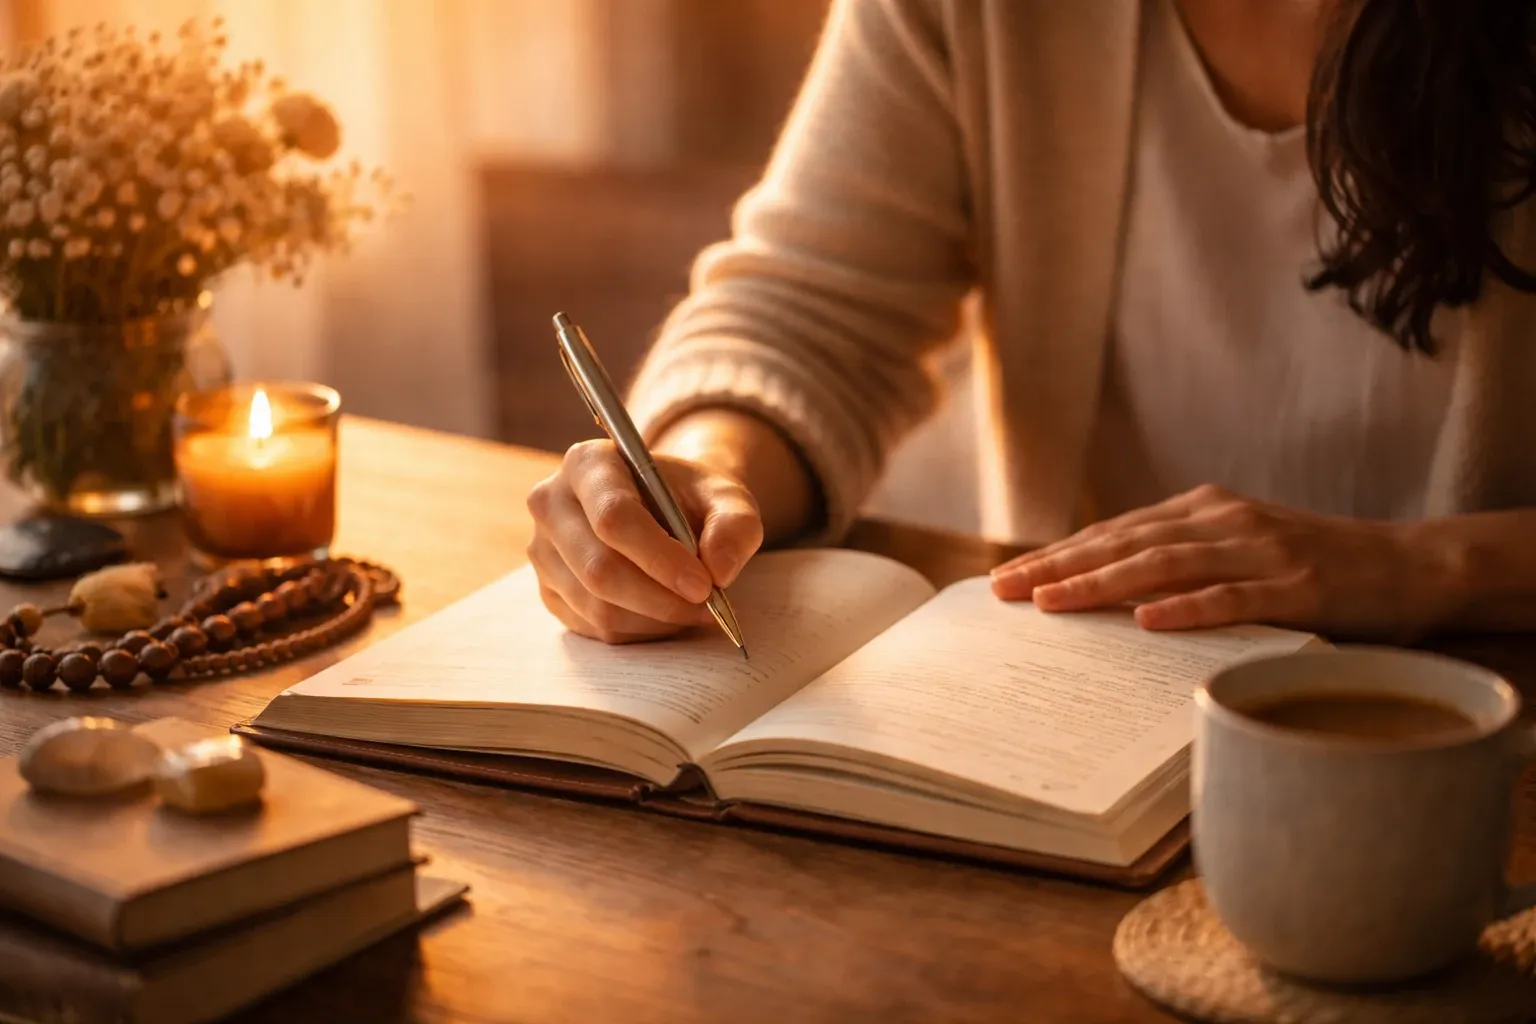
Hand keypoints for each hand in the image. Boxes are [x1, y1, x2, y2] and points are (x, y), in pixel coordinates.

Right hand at [526, 439, 763, 643]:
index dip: (660, 558)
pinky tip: (666, 613)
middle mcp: (551, 503)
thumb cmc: (691, 498)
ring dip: (655, 619)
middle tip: (707, 606)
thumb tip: (719, 570)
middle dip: (660, 598)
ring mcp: (543, 550)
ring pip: (596, 606)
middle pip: (598, 568)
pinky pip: (593, 628)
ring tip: (694, 609)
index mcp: (588, 463)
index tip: (704, 585)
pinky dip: (640, 630)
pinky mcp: (549, 589)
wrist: (664, 509)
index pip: (613, 517)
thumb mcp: (727, 497)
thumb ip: (735, 525)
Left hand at [988, 485, 1453, 639]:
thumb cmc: (1313, 567)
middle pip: (1125, 544)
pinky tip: (1146, 620)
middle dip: (1059, 567)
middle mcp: (1223, 521)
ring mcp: (1261, 551)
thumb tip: (1105, 593)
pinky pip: (1234, 597)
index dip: (1059, 554)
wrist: (1409, 565)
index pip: (1115, 534)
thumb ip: (1180, 562)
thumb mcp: (1237, 551)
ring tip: (1051, 603)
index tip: (1006, 578)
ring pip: (1165, 565)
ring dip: (1102, 584)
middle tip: (1005, 591)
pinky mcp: (1298, 587)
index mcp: (1203, 511)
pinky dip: (1187, 608)